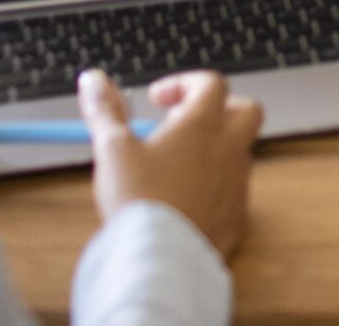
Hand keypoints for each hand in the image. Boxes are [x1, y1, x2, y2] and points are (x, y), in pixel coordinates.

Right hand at [82, 69, 262, 259]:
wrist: (159, 259)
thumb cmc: (138, 200)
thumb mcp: (113, 149)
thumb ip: (105, 111)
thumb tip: (93, 80)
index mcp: (203, 125)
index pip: (211, 83)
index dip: (184, 83)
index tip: (157, 99)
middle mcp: (229, 149)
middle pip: (245, 110)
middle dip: (219, 109)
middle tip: (182, 124)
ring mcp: (238, 183)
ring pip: (239, 152)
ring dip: (214, 149)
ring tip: (173, 166)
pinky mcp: (237, 217)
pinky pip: (234, 191)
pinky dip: (214, 186)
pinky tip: (184, 199)